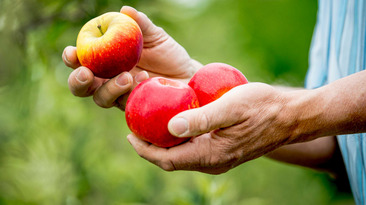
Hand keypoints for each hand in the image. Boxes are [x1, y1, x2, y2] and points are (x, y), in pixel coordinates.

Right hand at [62, 6, 201, 109]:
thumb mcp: (155, 36)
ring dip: (109, 88)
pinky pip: (125, 103)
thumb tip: (126, 10)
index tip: (72, 53)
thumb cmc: (168, 53)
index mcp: (106, 59)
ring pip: (101, 98)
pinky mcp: (133, 106)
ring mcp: (119, 94)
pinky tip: (145, 80)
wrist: (187, 75)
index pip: (81, 60)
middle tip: (87, 74)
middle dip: (78, 81)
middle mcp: (107, 79)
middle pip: (81, 85)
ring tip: (127, 76)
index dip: (71, 58)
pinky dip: (131, 92)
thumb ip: (140, 24)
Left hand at [128, 83, 298, 173]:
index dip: (145, 150)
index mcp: (212, 155)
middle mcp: (213, 163)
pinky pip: (194, 151)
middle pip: (172, 161)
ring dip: (164, 143)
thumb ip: (201, 118)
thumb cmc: (263, 106)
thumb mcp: (231, 106)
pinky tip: (175, 123)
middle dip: (151, 147)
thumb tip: (170, 128)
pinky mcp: (224, 152)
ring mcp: (220, 159)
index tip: (130, 134)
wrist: (290, 116)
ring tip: (152, 124)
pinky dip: (179, 140)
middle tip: (137, 127)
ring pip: (182, 157)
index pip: (168, 160)